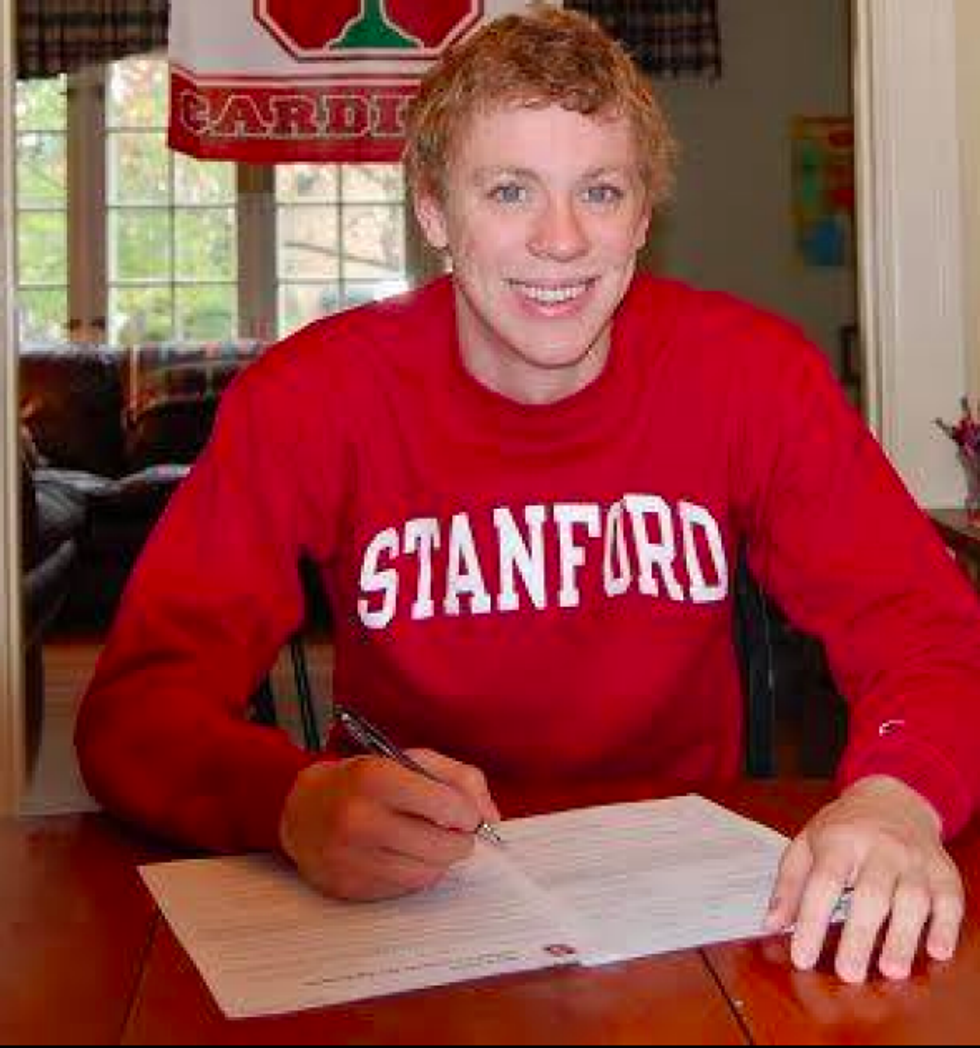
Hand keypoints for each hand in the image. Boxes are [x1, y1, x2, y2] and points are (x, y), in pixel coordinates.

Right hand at [278, 750, 500, 900]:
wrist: (301, 809)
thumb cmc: (363, 780)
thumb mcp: (409, 760)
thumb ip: (460, 779)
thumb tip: (492, 818)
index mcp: (376, 778)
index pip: (446, 805)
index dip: (467, 813)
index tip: (466, 815)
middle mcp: (360, 818)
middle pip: (441, 846)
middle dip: (459, 841)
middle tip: (455, 833)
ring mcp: (352, 857)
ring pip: (427, 873)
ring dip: (439, 861)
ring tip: (430, 843)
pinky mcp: (349, 887)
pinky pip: (404, 890)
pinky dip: (415, 875)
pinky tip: (404, 857)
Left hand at [764, 774, 963, 982]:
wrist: (892, 799)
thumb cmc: (844, 828)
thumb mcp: (807, 843)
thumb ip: (789, 883)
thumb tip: (772, 923)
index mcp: (839, 840)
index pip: (823, 883)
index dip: (812, 921)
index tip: (803, 957)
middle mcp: (879, 848)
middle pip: (871, 894)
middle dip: (860, 936)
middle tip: (849, 973)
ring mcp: (914, 860)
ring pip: (912, 898)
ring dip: (903, 936)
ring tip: (891, 970)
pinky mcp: (943, 872)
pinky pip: (949, 900)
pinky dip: (946, 927)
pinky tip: (936, 950)